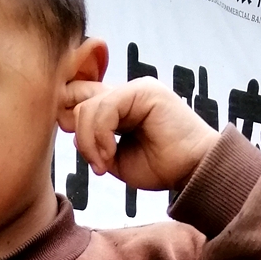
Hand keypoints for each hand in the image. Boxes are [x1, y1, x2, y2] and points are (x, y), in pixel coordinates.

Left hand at [59, 77, 219, 192]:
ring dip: (90, 142)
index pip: (80, 98)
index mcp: (119, 107)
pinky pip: (105, 108)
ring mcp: (135, 89)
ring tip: (105, 164)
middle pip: (78, 102)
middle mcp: (126, 93)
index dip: (69, 119)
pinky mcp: (143, 91)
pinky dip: (101, 136)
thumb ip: (93, 141)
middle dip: (81, 138)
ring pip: (87, 107)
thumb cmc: (160, 167)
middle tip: (98, 165)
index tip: (83, 151)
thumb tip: (68, 123)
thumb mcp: (115, 158)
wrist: (192, 171)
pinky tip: (111, 154)